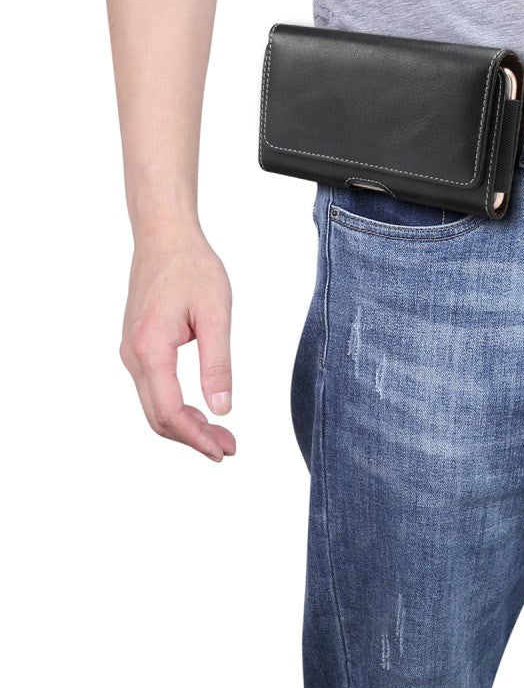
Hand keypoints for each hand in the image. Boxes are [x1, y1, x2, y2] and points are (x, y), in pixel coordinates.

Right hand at [119, 226, 236, 461]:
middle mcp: (133, 355)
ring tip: (220, 434)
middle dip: (193, 438)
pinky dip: (175, 406)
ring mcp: (131, 351)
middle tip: (228, 448)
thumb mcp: (216, 314)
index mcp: (151, 350)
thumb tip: (222, 408)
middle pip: (158, 417)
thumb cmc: (193, 268)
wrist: (165, 237)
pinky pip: (153, 388)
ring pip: (154, 405)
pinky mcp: (137, 345)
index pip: (170, 412)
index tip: (224, 450)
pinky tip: (200, 410)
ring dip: (185, 425)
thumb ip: (218, 363)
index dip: (197, 438)